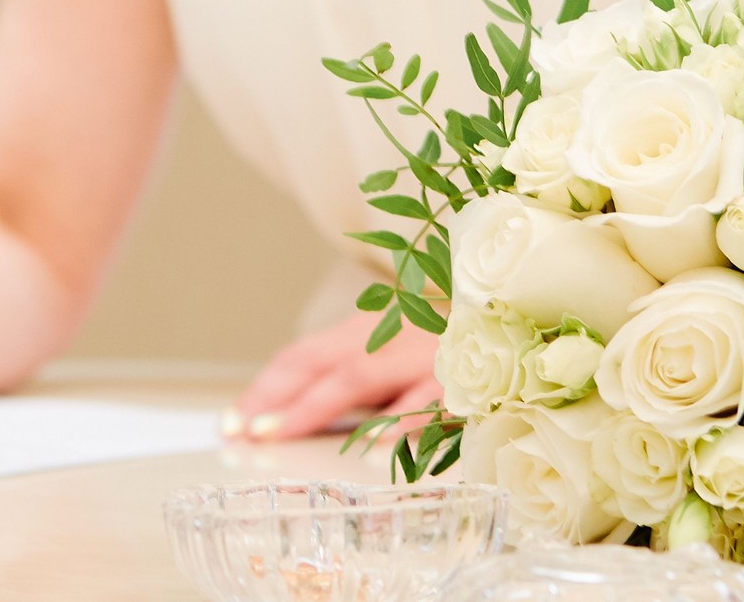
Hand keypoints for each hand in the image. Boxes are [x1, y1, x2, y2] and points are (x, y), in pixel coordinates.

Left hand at [228, 310, 441, 441]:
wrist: (510, 304)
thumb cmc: (439, 340)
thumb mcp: (387, 348)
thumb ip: (348, 376)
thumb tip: (290, 416)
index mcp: (365, 330)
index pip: (303, 357)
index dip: (266, 388)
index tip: (233, 421)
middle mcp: (389, 337)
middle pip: (324, 366)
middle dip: (282, 400)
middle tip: (250, 432)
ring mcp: (423, 354)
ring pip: (365, 375)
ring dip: (321, 404)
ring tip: (285, 431)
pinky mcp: (462, 376)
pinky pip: (428, 396)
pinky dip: (403, 417)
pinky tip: (378, 441)